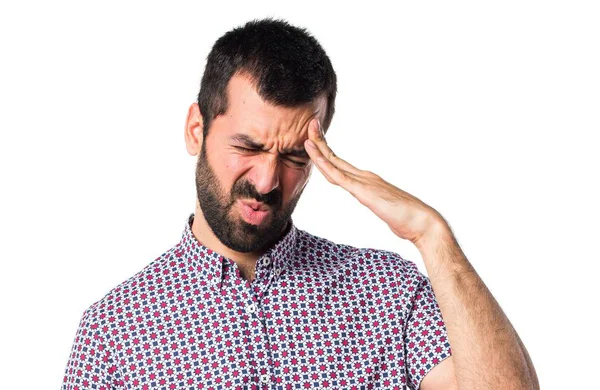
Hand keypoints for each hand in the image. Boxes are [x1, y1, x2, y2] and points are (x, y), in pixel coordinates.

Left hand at [304, 119, 445, 246]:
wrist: (422, 222)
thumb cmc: (406, 218)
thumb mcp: (383, 208)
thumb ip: (375, 202)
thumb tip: (370, 200)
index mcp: (367, 180)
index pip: (340, 164)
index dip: (325, 151)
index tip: (315, 140)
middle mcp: (364, 176)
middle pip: (335, 158)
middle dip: (320, 142)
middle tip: (310, 125)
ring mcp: (364, 182)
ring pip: (334, 164)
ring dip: (319, 149)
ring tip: (308, 134)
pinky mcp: (364, 191)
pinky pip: (339, 177)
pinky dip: (325, 165)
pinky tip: (315, 156)